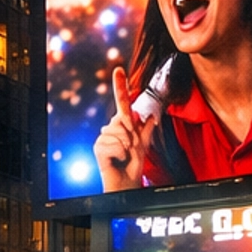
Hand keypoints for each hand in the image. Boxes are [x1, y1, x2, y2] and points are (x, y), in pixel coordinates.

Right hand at [93, 67, 156, 190]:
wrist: (126, 182)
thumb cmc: (133, 164)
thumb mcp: (144, 144)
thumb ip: (147, 129)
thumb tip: (153, 115)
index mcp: (121, 124)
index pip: (121, 101)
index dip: (120, 85)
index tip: (119, 69)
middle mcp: (110, 128)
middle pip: (122, 120)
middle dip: (131, 135)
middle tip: (131, 148)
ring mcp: (103, 138)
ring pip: (119, 133)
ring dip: (127, 146)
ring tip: (124, 155)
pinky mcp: (98, 148)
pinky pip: (114, 144)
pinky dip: (120, 154)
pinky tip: (117, 160)